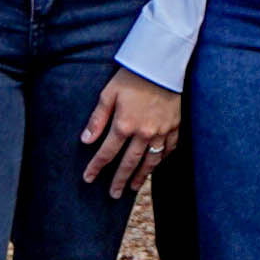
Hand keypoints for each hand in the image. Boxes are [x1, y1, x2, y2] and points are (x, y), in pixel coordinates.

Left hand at [78, 73, 181, 197]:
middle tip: (113, 194)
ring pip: (150, 161)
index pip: (107, 153)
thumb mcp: (108, 94)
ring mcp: (161, 131)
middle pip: (129, 163)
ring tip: (133, 186)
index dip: (96, 167)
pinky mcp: (174, 126)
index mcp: (124, 125)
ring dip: (141, 176)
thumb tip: (86, 140)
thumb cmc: (131, 76)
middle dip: (119, 180)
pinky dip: (162, 159)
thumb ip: (97, 119)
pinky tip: (155, 165)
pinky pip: (168, 149)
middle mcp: (143, 133)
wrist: (162, 65)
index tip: (88, 178)